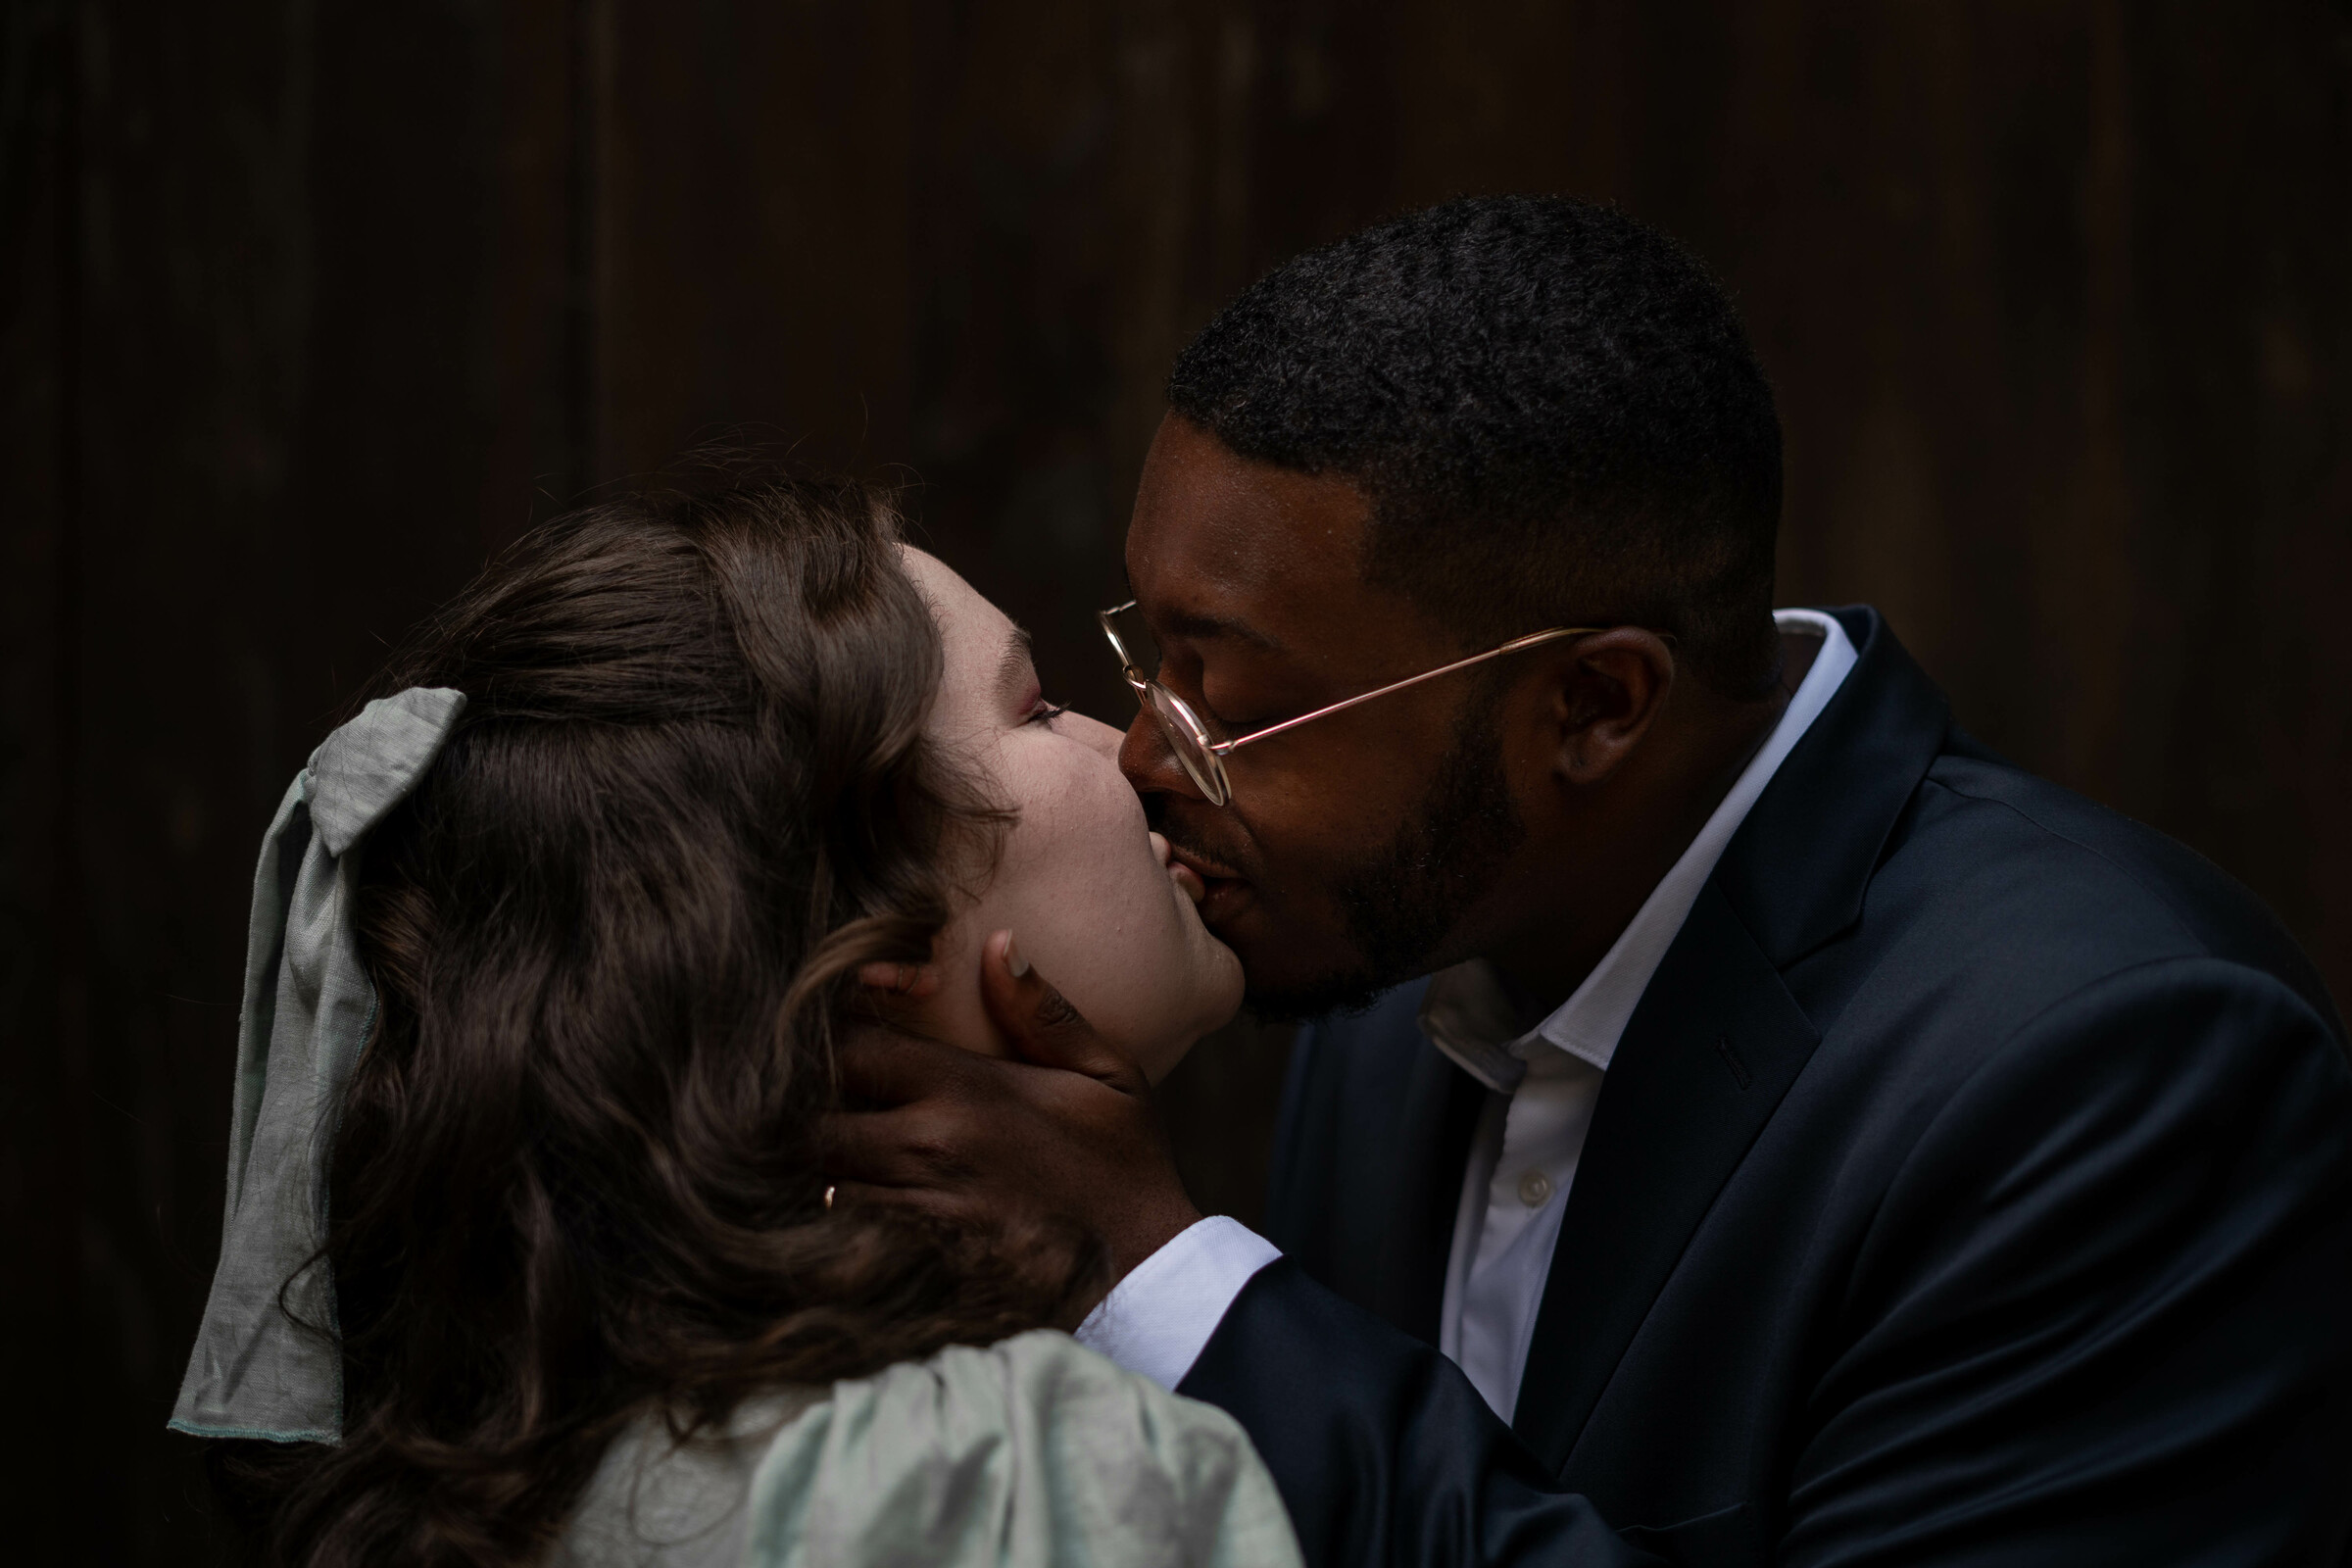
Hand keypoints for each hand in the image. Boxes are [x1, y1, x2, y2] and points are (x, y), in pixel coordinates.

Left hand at [823, 931, 1202, 1281]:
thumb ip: (1043, 1010)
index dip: (822, 1037)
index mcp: (966, 1090)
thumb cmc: (1123, 1164)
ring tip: (821, 1145)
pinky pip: (844, 1231)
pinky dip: (832, 1213)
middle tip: (804, 1097)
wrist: (1145, 1275)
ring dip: (812, 1160)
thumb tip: (998, 944)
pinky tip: (843, 1201)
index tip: (825, 1037)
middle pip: (809, 1116)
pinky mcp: (916, 1263)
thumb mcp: (1106, 1072)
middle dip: (798, 1106)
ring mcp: (918, 1210)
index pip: (850, 1045)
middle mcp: (929, 1147)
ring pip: (816, 1178)